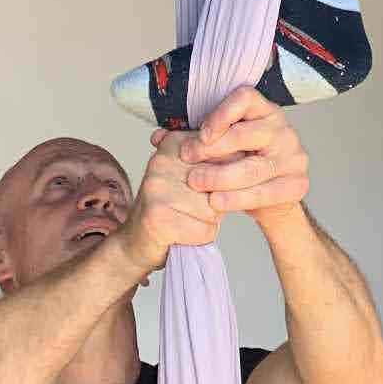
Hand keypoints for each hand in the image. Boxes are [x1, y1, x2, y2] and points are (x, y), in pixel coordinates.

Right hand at [118, 134, 222, 276]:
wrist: (136, 240)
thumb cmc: (170, 206)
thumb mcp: (189, 173)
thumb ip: (213, 159)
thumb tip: (247, 154)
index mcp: (175, 143)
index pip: (225, 152)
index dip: (229, 177)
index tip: (214, 188)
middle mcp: (164, 160)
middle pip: (221, 183)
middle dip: (218, 201)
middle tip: (197, 207)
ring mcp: (158, 187)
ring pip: (215, 208)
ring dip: (209, 221)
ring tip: (188, 219)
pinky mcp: (158, 216)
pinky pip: (205, 229)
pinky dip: (201, 237)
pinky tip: (184, 233)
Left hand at [165, 87, 310, 226]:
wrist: (274, 198)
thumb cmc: (242, 163)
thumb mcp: (223, 147)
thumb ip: (194, 138)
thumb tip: (156, 137)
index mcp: (266, 111)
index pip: (246, 98)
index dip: (222, 113)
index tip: (201, 133)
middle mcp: (283, 130)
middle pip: (248, 134)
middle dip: (213, 149)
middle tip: (187, 160)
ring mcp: (294, 158)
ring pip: (253, 167)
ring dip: (220, 176)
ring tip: (196, 183)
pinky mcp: (297, 185)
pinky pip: (264, 193)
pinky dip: (237, 198)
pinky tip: (216, 202)